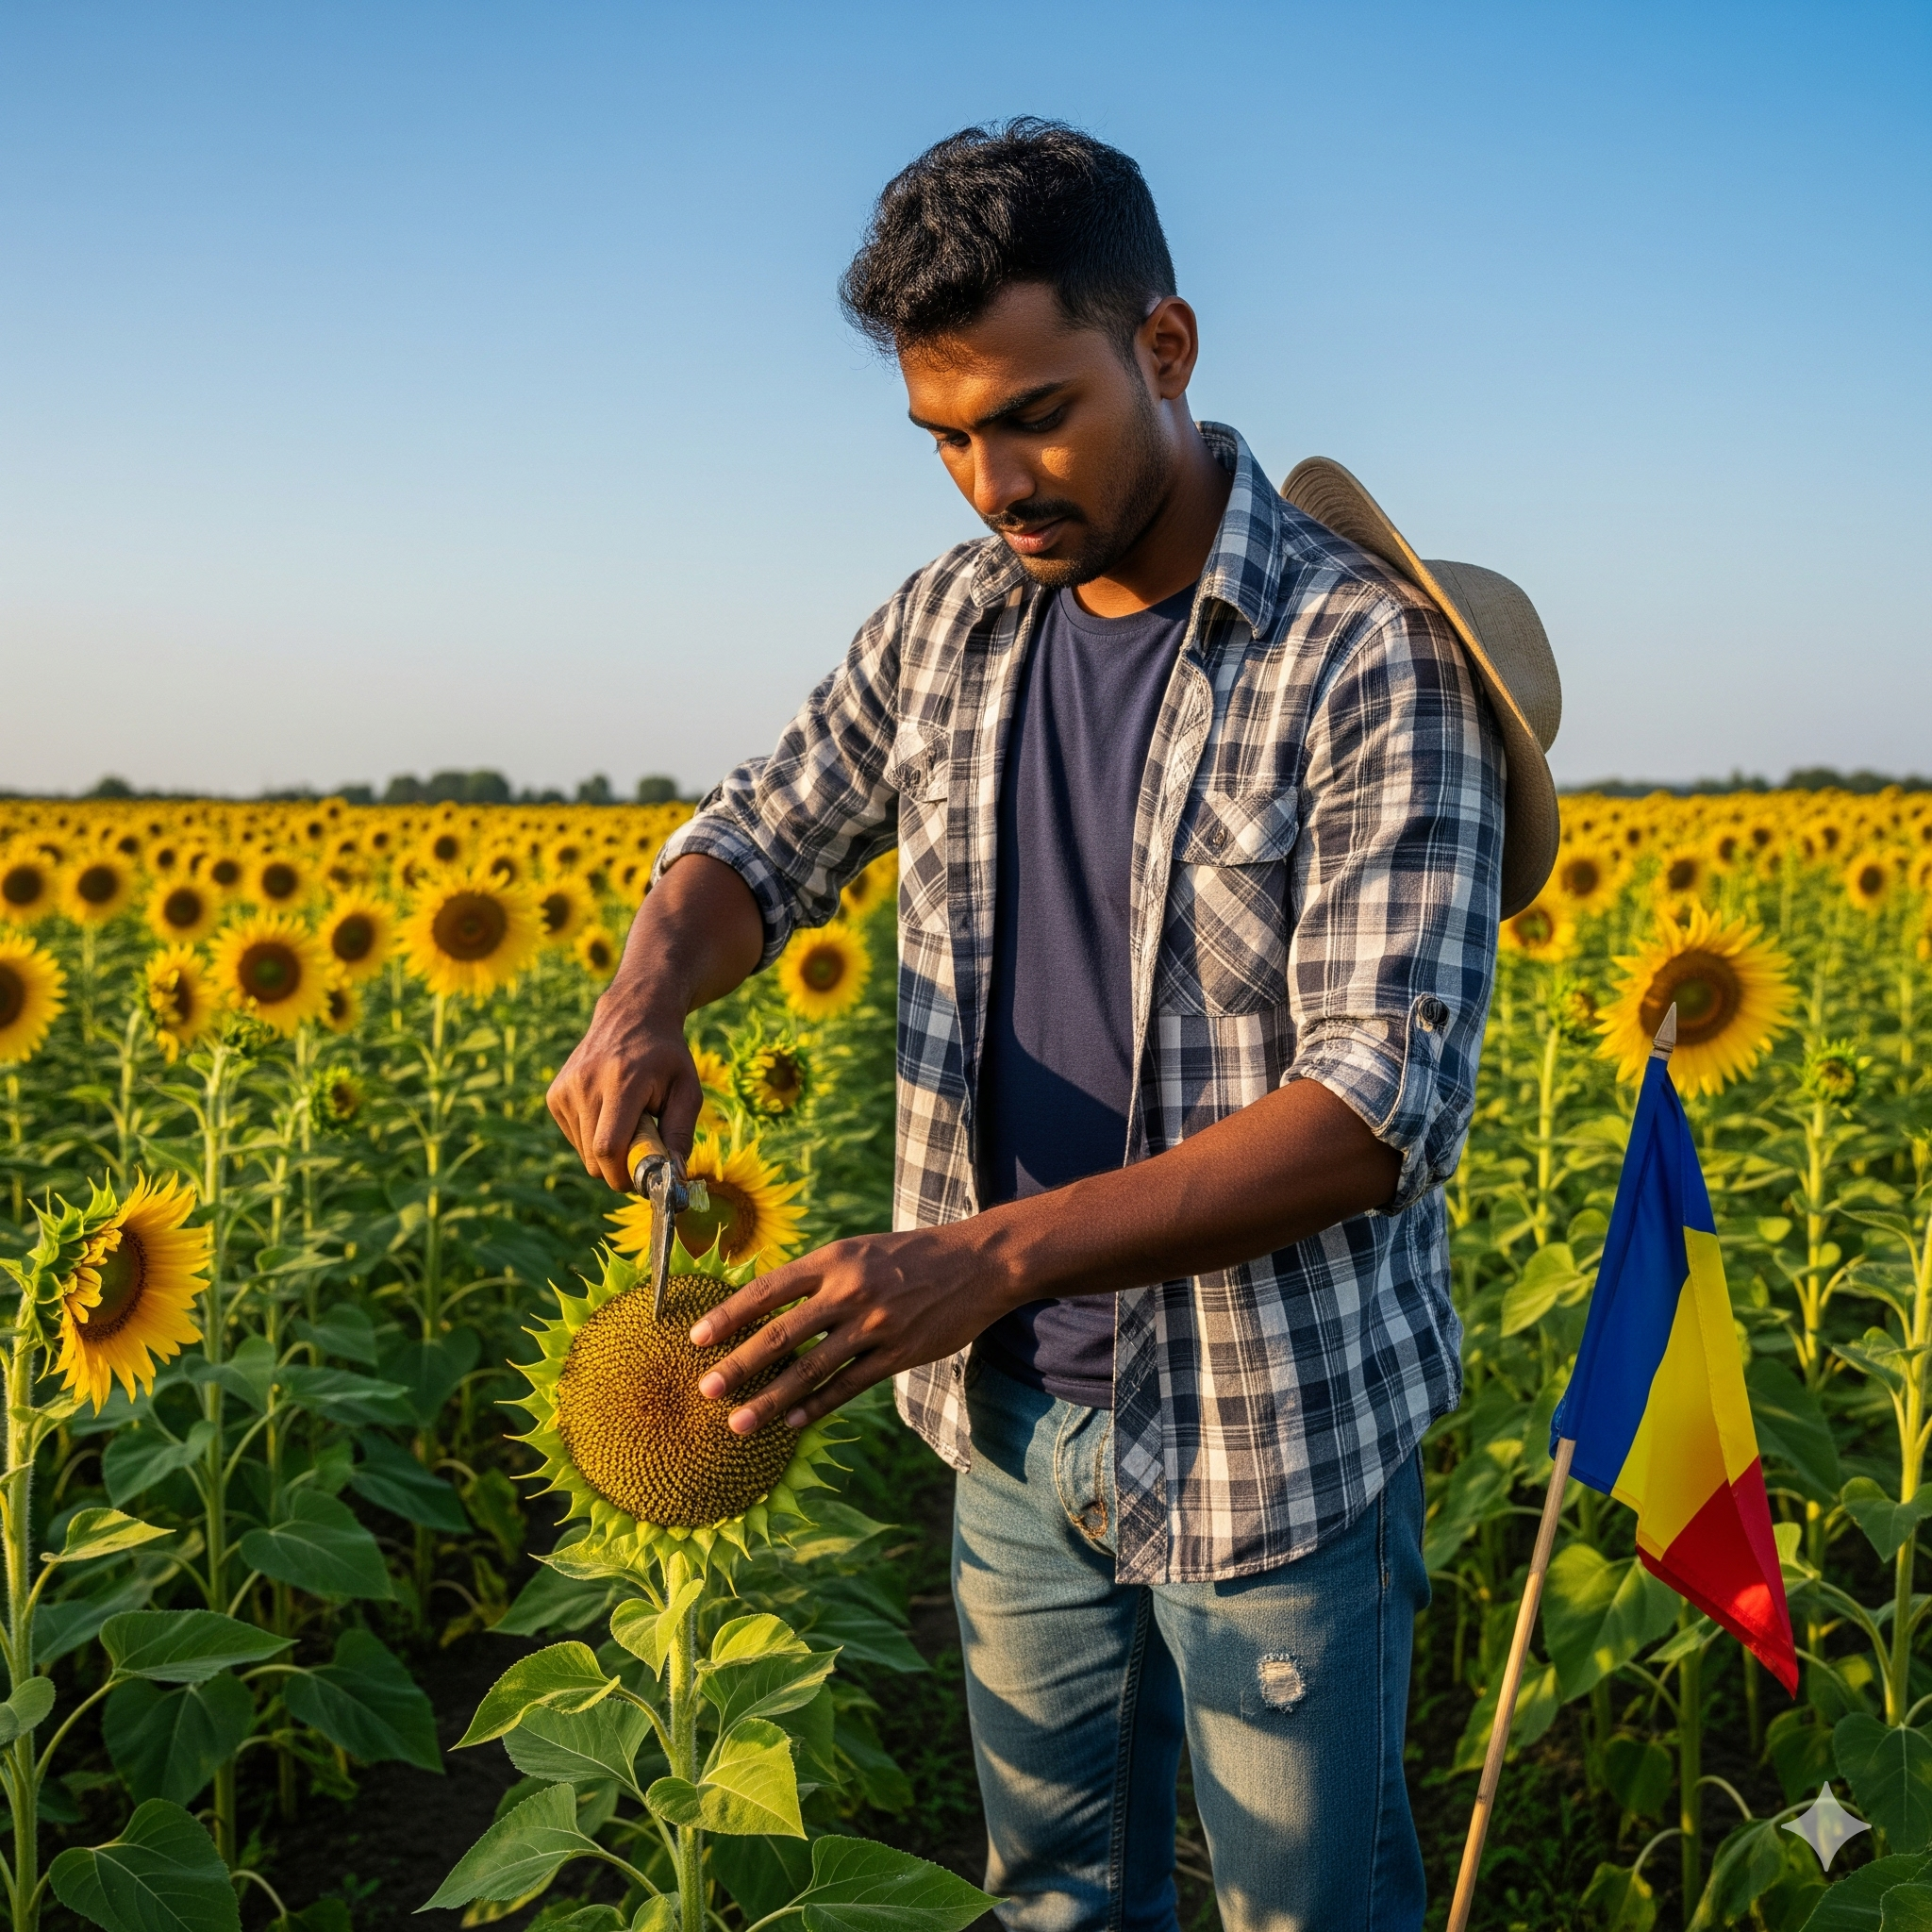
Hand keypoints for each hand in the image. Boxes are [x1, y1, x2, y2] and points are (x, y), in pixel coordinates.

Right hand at [545, 854, 763, 1191]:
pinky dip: (595, 1136)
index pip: (608, 1149)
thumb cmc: (667, 1057)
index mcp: (620, 1082)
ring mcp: (564, 1090)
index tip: (648, 1177)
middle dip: (622, 1167)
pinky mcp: (554, 1095)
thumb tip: (673, 1180)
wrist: (632, 1014)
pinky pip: (575, 1139)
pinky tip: (610, 1109)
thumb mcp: (688, 1089)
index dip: (626, 1175)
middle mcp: (584, 1085)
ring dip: (609, 1150)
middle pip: (595, 1159)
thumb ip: (681, 1134)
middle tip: (646, 1146)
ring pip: (584, 1154)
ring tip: (629, 1117)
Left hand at [689, 1223, 1013, 1433]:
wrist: (979, 1262)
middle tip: (705, 1389)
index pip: (769, 1289)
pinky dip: (817, 1406)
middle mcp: (850, 1291)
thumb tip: (770, 1306)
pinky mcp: (899, 1354)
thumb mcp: (860, 1250)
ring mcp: (875, 1325)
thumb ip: (820, 1276)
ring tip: (738, 1422)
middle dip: (739, 1365)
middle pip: (781, 1334)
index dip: (730, 1315)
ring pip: (811, 1368)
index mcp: (834, 1259)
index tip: (696, 1338)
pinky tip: (793, 1424)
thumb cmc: (912, 1255)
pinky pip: (848, 1386)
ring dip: (770, 1400)